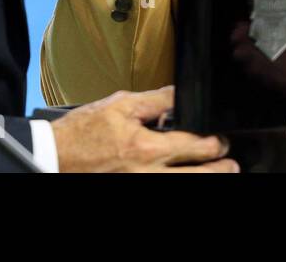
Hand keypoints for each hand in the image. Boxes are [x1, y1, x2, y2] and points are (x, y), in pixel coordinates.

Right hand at [50, 86, 238, 172]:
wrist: (54, 157)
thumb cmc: (81, 133)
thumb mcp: (119, 105)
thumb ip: (154, 100)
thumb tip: (178, 94)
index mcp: (146, 148)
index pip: (194, 145)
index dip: (214, 141)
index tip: (220, 138)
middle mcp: (148, 174)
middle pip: (197, 175)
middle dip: (220, 167)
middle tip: (231, 162)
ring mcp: (141, 185)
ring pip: (184, 185)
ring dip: (206, 179)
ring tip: (223, 174)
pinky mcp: (132, 190)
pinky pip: (163, 190)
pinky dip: (178, 181)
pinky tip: (185, 177)